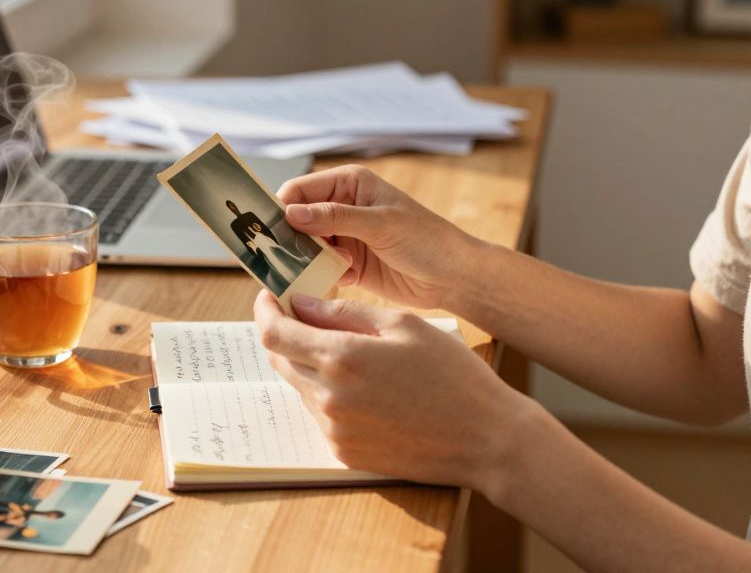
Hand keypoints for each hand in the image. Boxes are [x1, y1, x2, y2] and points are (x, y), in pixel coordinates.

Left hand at [253, 290, 530, 488]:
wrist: (485, 439)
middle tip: (306, 317)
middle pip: (281, 360)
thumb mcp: (404, 325)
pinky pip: (319, 415)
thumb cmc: (453, 375)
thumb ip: (345, 313)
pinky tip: (364, 387)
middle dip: (286, 334)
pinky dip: (327, 394)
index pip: (274, 333)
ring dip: (310, 365)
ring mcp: (335, 430)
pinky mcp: (344, 452)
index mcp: (343, 358)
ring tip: (350, 353)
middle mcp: (329, 398)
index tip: (269, 297)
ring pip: (299, 387)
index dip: (265, 311)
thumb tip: (302, 304)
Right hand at [278, 165, 480, 308]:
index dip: (281, 208)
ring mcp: (344, 237)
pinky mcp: (348, 264)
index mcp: (349, 185)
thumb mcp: (381, 224)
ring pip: (305, 247)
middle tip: (278, 257)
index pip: (300, 191)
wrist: (454, 277)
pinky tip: (331, 282)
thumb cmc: (427, 239)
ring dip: (305, 260)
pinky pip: (320, 268)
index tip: (263, 230)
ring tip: (313, 270)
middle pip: (297, 220)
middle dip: (288, 238)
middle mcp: (342, 208)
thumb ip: (335, 217)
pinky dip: (319, 276)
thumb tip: (291, 214)